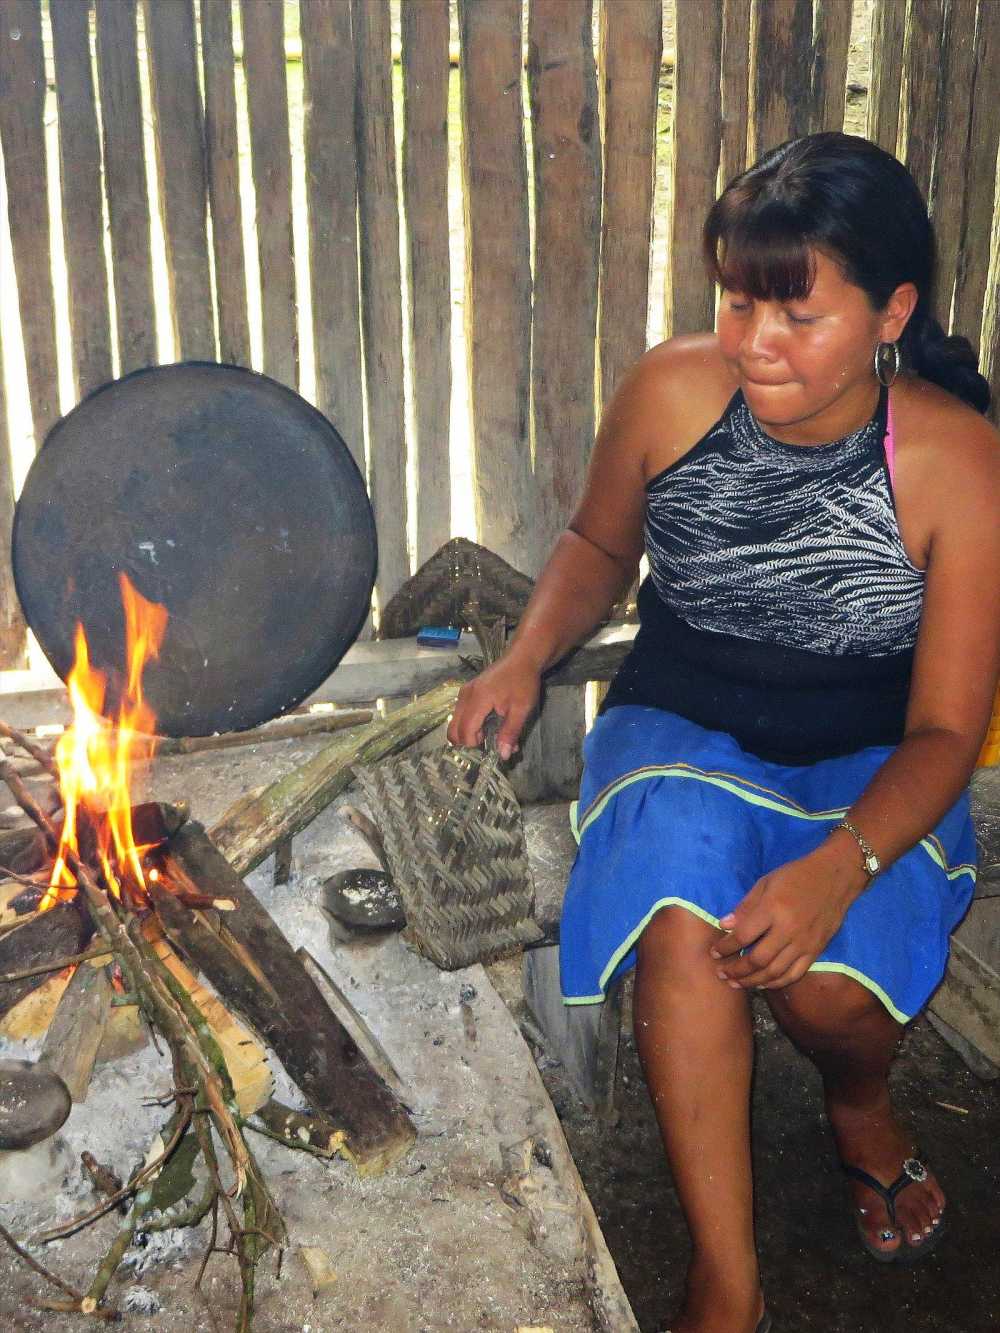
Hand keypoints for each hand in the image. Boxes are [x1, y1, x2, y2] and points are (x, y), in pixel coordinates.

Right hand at [446, 653, 541, 759]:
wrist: (521, 658)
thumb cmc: (523, 682)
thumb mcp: (522, 709)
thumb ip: (510, 732)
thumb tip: (503, 755)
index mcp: (478, 699)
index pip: (465, 730)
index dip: (474, 743)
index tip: (491, 744)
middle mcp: (465, 696)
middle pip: (453, 729)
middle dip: (467, 741)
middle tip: (488, 740)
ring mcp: (464, 693)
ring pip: (454, 722)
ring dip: (468, 733)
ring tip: (489, 731)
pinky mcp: (466, 692)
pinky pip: (460, 714)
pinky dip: (468, 723)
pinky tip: (486, 722)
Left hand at [709, 844, 865, 989]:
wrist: (834, 877)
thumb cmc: (796, 876)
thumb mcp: (765, 883)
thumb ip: (745, 907)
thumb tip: (724, 925)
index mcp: (773, 909)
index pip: (743, 935)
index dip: (726, 947)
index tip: (714, 952)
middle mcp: (788, 930)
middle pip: (757, 959)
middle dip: (736, 970)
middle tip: (721, 973)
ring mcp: (804, 943)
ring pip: (774, 972)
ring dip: (752, 981)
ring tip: (736, 983)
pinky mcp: (816, 951)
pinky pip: (794, 974)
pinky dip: (776, 983)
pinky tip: (762, 984)